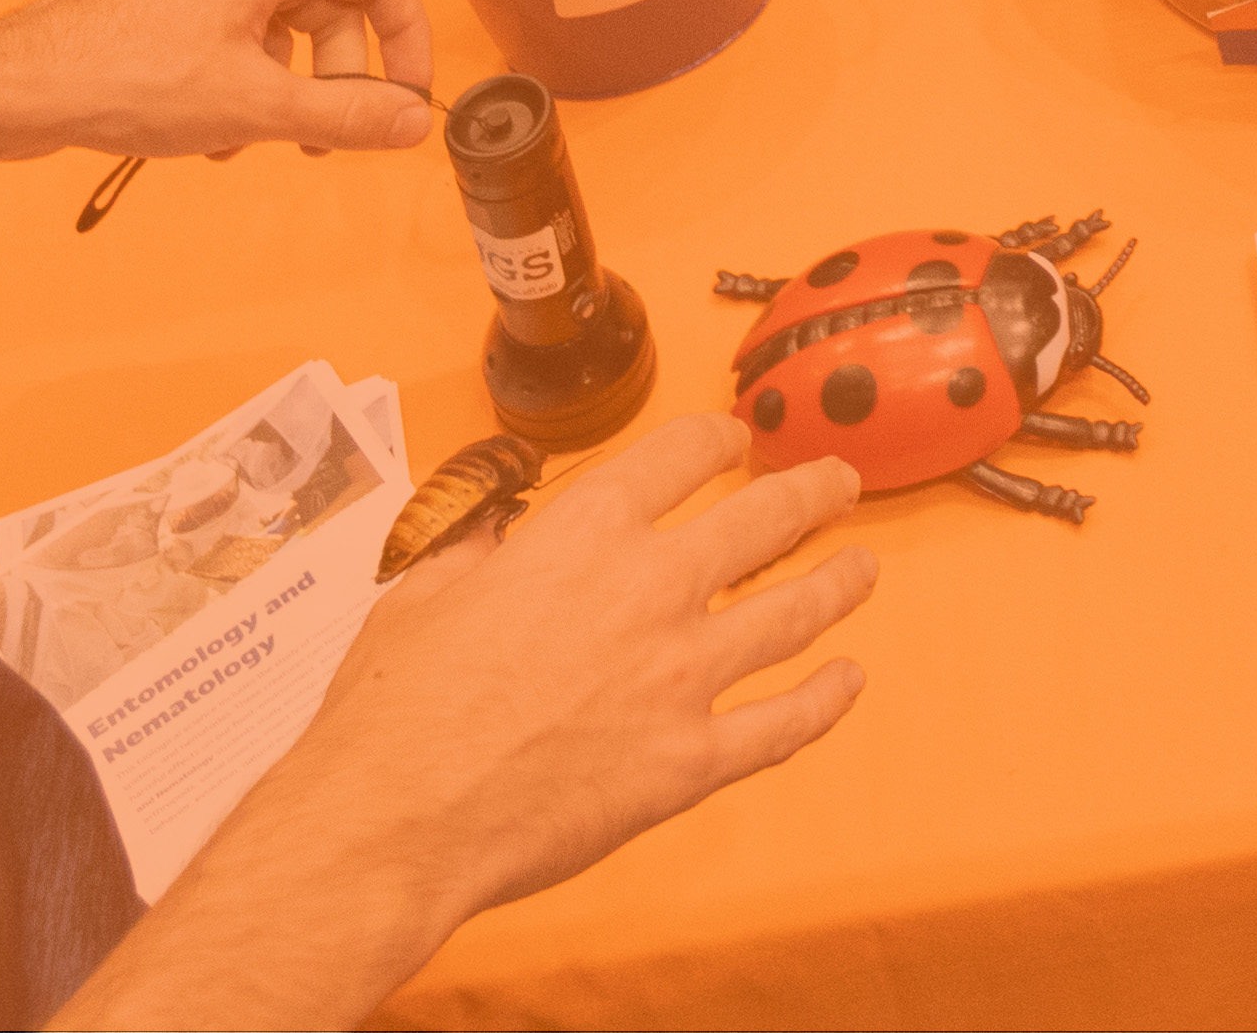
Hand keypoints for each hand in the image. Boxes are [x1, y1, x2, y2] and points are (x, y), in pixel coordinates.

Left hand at [0, 0, 441, 161]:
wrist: (25, 83)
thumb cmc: (136, 77)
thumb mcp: (260, 105)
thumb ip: (348, 114)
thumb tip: (417, 123)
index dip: (406, 45)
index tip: (407, 103)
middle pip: (332, 12)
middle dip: (333, 84)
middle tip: (323, 143)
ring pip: (282, 33)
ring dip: (281, 95)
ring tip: (247, 144)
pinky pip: (238, 37)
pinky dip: (240, 86)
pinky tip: (209, 136)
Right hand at [231, 426, 871, 945]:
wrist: (396, 818)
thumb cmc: (393, 713)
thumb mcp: (419, 597)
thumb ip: (476, 559)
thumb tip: (497, 547)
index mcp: (584, 533)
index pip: (679, 454)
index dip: (717, 439)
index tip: (735, 440)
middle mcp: (651, 588)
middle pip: (764, 517)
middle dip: (812, 492)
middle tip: (839, 484)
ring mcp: (682, 675)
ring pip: (794, 612)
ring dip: (839, 584)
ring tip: (863, 568)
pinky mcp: (691, 761)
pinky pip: (783, 724)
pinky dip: (824, 701)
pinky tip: (846, 682)